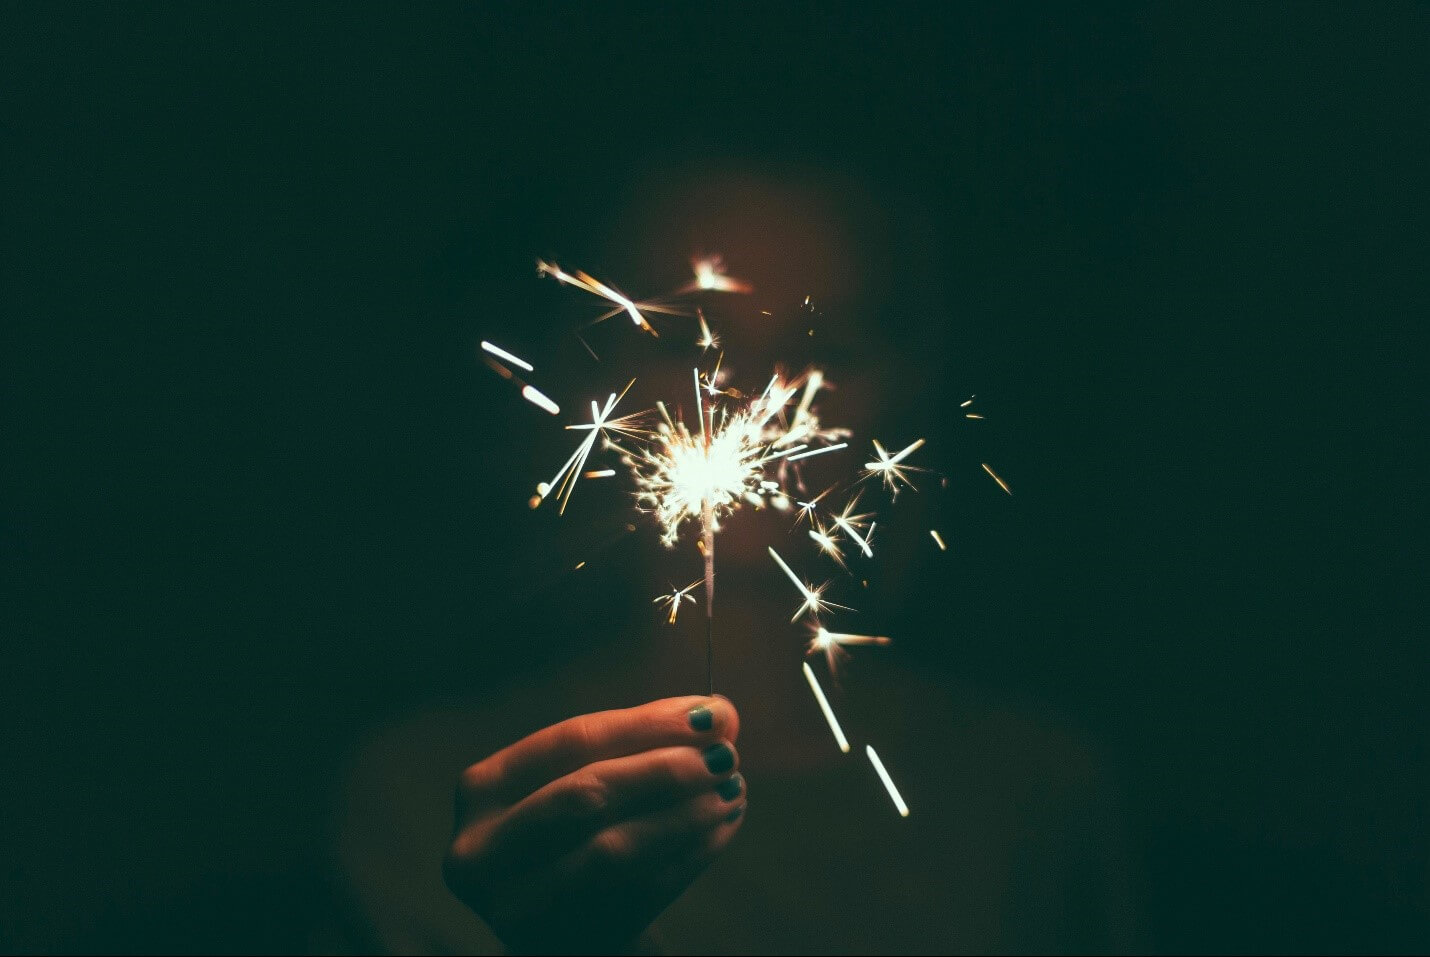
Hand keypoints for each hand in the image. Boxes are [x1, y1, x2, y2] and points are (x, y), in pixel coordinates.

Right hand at [443, 696, 745, 952]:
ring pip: (615, 850)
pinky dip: (691, 855)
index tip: (712, 712)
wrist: (560, 917)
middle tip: (726, 756)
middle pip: (587, 794)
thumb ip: (645, 737)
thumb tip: (719, 713)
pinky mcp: (562, 941)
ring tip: (733, 790)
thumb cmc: (573, 827)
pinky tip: (722, 828)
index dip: (648, 723)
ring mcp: (519, 905)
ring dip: (686, 815)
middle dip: (665, 771)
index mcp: (484, 788)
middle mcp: (484, 848)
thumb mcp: (587, 771)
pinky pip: (641, 893)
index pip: (573, 740)